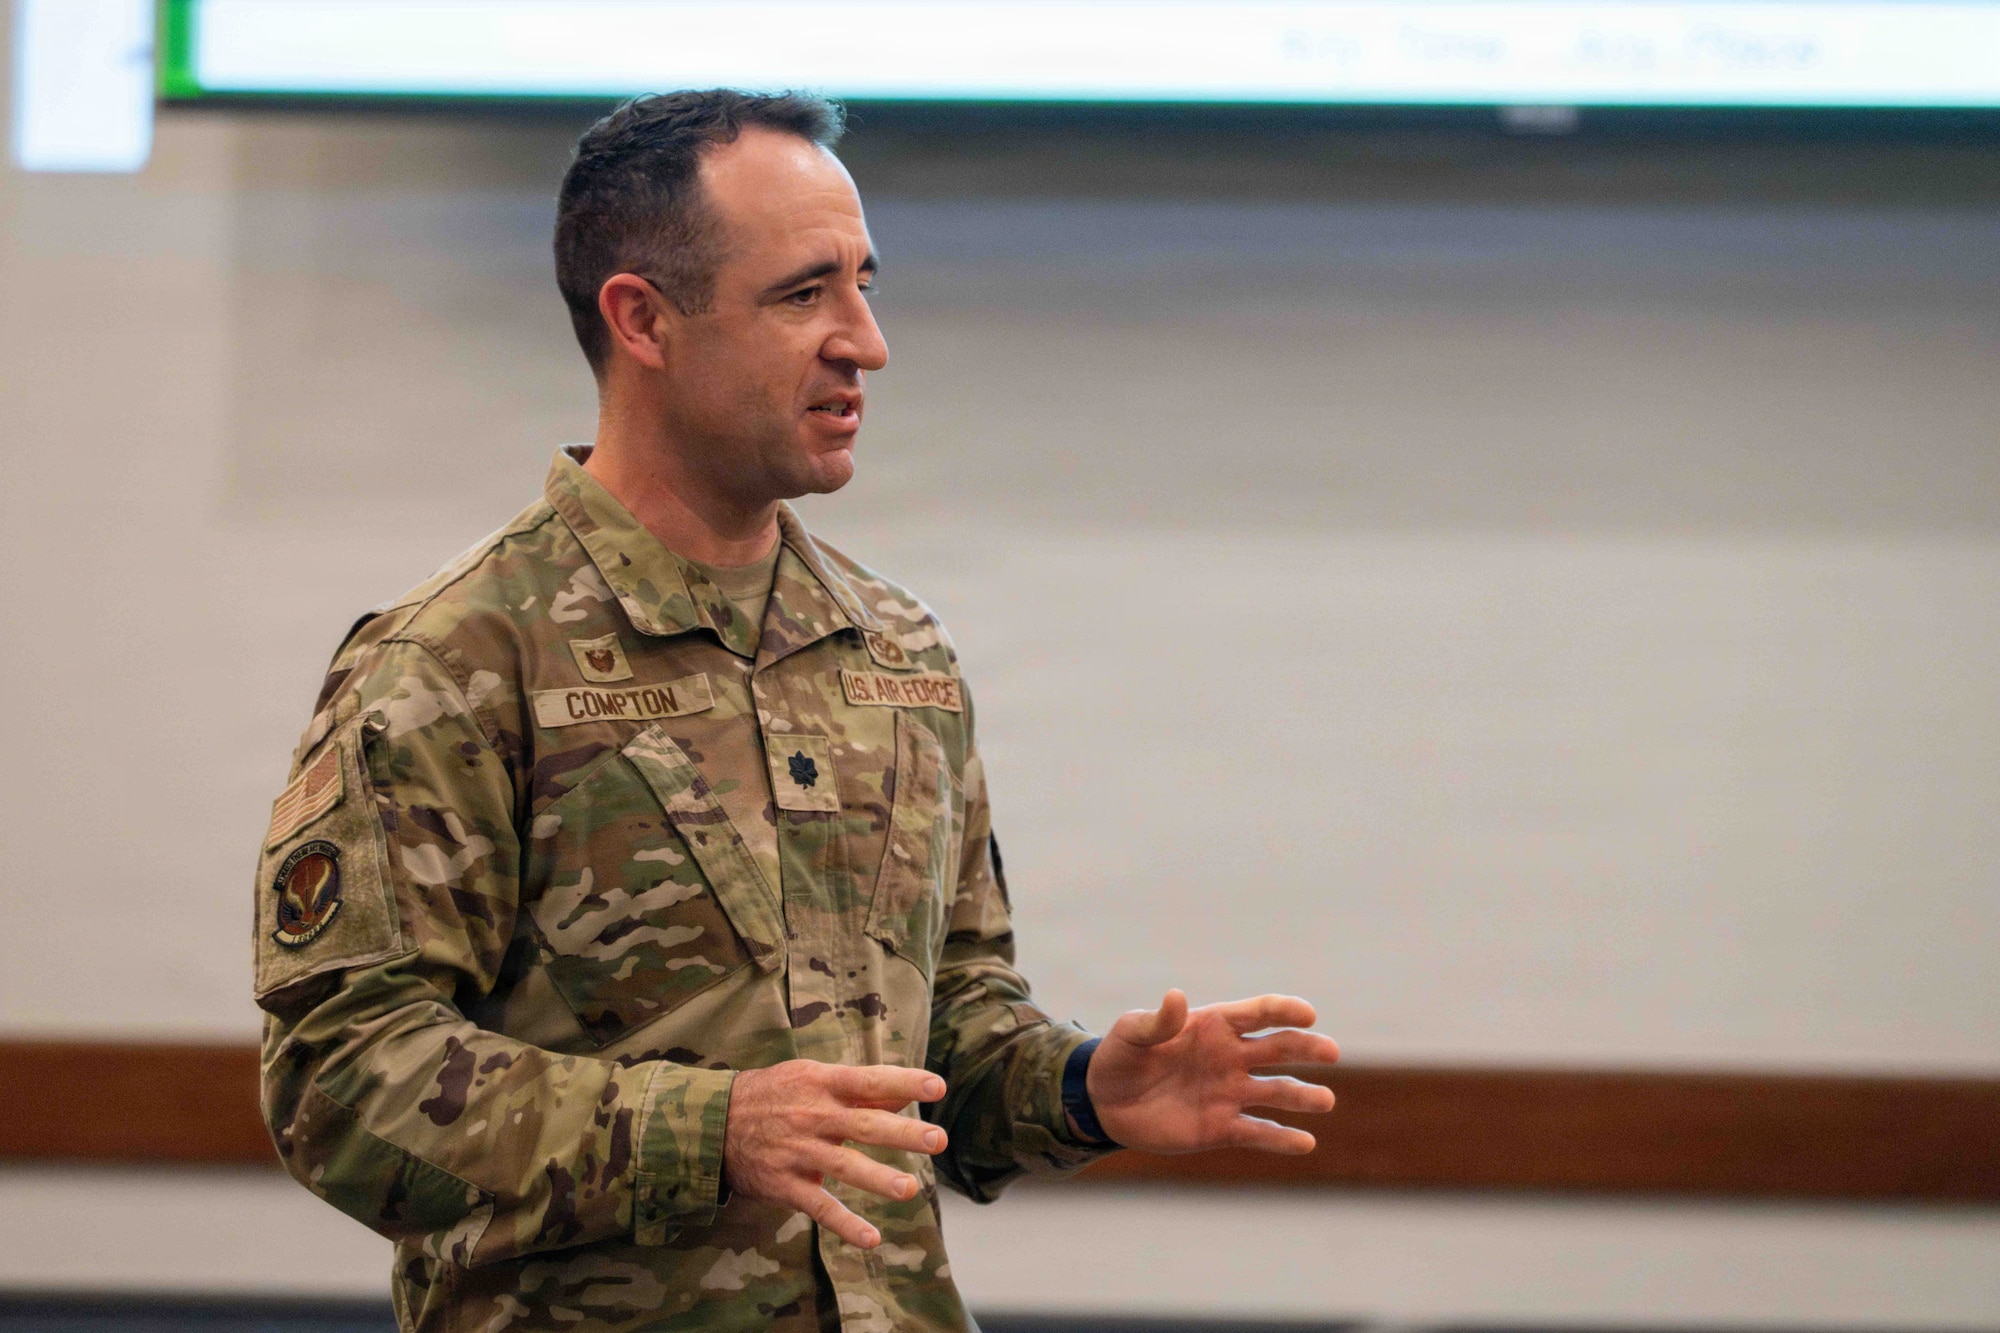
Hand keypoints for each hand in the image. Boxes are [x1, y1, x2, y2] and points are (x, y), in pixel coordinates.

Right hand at [722, 1060, 946, 1248]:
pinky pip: (819, 1207)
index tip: (936, 1086)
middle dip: (902, 1133)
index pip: (868, 1080)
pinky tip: (871, 1238)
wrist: (714, 1122)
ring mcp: (798, 1152)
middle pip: (863, 1125)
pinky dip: (844, 1223)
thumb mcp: (810, 1078)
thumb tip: (903, 1095)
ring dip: (877, 1179)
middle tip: (938, 1139)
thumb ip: (858, 1090)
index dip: (903, 1082)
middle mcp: (812, 1116)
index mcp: (821, 1084)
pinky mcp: (785, 1185)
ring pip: (843, 1167)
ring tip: (909, 1189)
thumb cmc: (775, 1094)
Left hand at [1086, 990, 1339, 1154]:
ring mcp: (1230, 1094)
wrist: (1105, 1103)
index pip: (1258, 1013)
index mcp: (1213, 1026)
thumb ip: (1157, 1021)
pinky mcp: (1222, 1128)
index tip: (1307, 1015)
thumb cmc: (1119, 1057)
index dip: (1284, 1011)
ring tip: (1325, 1101)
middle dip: (1307, 1048)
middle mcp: (1231, 1058)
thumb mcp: (1130, 1033)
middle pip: (1279, 1049)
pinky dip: (1282, 1139)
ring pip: (1277, 1092)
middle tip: (1331, 1052)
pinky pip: (1259, 1133)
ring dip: (1303, 1096)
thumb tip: (1177, 996)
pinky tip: (1305, 1143)